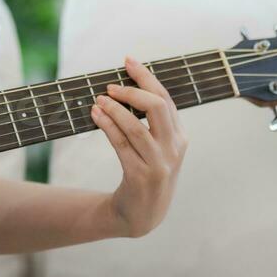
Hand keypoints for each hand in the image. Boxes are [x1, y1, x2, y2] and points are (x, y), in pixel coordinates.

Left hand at [91, 56, 187, 238]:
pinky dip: (107, 126)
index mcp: (180, 137)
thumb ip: (151, 122)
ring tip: (98, 99)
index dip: (146, 77)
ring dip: (114, 109)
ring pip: (136, 127)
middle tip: (111, 86)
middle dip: (133, 90)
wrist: (142, 215)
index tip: (128, 61)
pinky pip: (121, 145)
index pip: (166, 99)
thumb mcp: (157, 147)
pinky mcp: (140, 176)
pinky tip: (96, 115)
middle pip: (157, 107)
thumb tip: (128, 85)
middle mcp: (174, 149)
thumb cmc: (146, 172)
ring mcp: (158, 164)